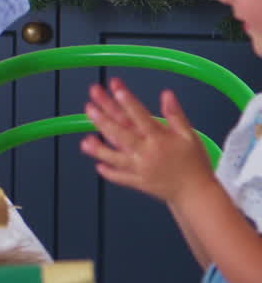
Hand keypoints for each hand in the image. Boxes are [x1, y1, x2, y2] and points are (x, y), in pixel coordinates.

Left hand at [81, 77, 213, 204]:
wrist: (196, 193)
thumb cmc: (194, 163)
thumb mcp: (189, 136)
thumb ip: (175, 115)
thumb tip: (167, 94)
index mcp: (160, 139)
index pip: (141, 117)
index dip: (128, 102)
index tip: (117, 90)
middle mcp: (147, 153)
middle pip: (121, 134)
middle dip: (104, 121)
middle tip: (89, 108)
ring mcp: (140, 169)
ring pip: (116, 157)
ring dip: (99, 149)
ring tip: (85, 142)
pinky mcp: (138, 183)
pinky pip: (120, 178)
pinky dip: (109, 172)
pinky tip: (98, 165)